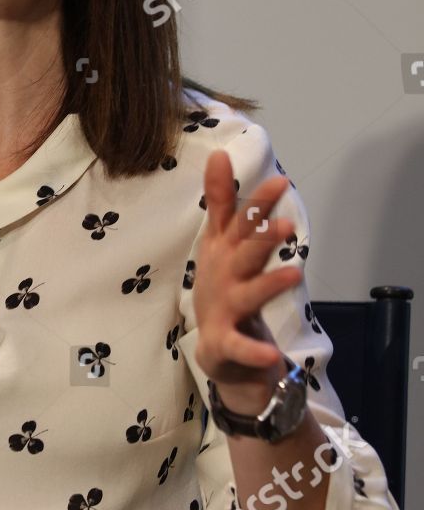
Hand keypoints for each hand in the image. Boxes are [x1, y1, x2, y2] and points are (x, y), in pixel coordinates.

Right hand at [192, 150, 301, 404]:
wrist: (216, 347)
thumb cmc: (224, 286)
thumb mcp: (222, 241)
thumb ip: (223, 201)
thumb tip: (218, 155)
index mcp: (223, 250)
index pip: (238, 220)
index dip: (255, 201)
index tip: (278, 180)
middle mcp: (223, 274)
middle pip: (243, 252)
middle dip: (261, 238)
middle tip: (285, 222)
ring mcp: (223, 307)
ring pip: (248, 294)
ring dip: (267, 285)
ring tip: (293, 276)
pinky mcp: (225, 342)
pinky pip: (241, 346)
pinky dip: (254, 351)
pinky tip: (271, 355)